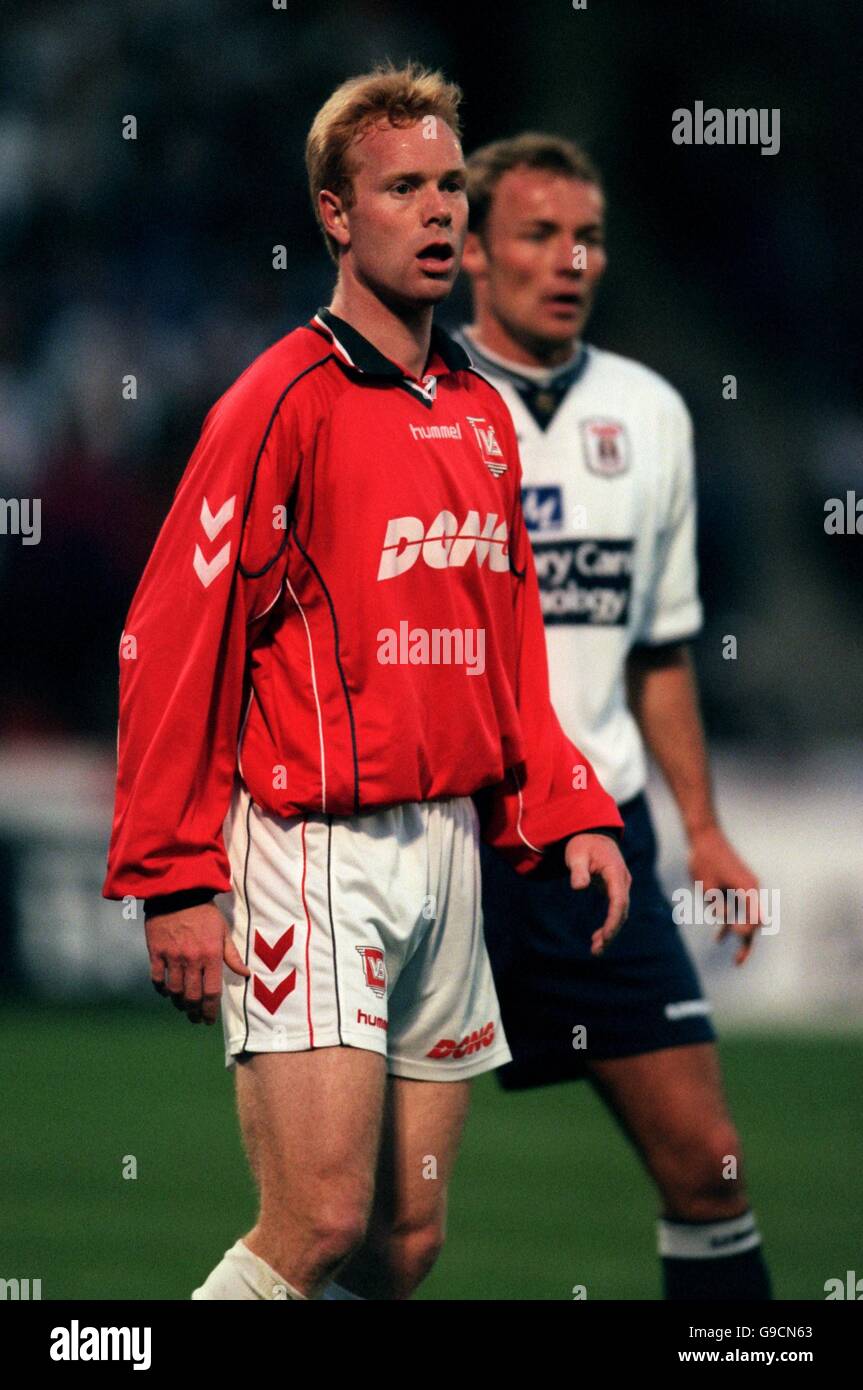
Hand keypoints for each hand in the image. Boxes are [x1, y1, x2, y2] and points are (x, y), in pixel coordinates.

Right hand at [146, 902, 250, 1024]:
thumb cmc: (204, 912)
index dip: (209, 1011)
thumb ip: (232, 956)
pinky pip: (157, 978)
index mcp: (211, 955)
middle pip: (192, 996)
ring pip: (174, 990)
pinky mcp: (156, 951)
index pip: (211, 992)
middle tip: (195, 1018)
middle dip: (194, 1012)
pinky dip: (161, 989)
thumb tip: (245, 975)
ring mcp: (172, 956)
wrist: (178, 892)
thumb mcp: (222, 931)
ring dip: (179, 1003)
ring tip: (183, 1006)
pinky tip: (166, 991)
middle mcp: (192, 959)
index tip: (208, 1020)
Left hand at [565, 834, 630, 956]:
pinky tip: (597, 939)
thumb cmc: (583, 844)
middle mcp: (623, 881)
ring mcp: (621, 886)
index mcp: (615, 872)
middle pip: (621, 911)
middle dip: (611, 932)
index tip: (605, 935)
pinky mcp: (615, 891)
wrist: (593, 834)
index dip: (613, 920)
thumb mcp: (576, 854)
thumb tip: (578, 886)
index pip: (619, 900)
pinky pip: (616, 911)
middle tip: (597, 950)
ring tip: (596, 950)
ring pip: (620, 913)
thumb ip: (578, 870)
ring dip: (610, 932)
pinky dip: (609, 925)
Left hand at [687, 824, 759, 965]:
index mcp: (748, 889)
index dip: (746, 931)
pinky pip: (736, 911)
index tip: (734, 934)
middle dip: (748, 943)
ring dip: (740, 937)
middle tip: (738, 963)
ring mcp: (744, 889)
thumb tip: (725, 921)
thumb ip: (718, 905)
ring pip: (746, 918)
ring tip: (737, 960)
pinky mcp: (735, 889)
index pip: (755, 918)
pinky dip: (729, 924)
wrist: (703, 837)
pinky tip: (719, 939)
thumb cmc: (704, 859)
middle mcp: (751, 890)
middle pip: (754, 922)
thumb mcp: (707, 886)